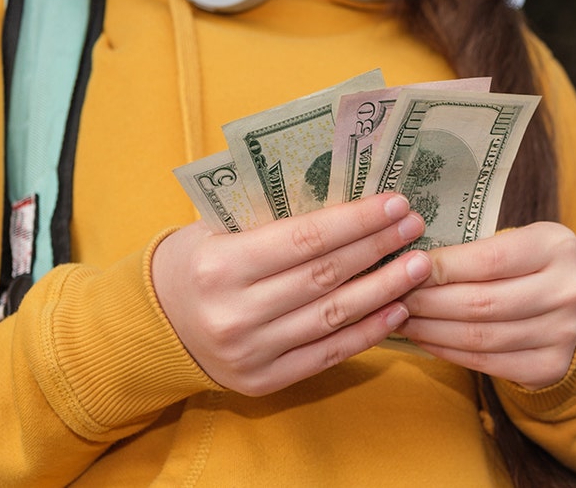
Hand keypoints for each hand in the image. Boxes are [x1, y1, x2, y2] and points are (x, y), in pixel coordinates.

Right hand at [151, 193, 430, 395]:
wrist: (156, 324)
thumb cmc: (201, 261)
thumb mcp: (220, 228)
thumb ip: (273, 217)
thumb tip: (350, 196)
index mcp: (220, 264)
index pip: (305, 238)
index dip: (356, 221)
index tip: (395, 203)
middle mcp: (234, 312)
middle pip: (325, 276)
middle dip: (378, 248)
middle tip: (414, 226)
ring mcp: (250, 352)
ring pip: (333, 316)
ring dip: (384, 289)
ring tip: (418, 265)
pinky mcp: (264, 381)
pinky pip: (328, 354)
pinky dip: (368, 332)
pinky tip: (397, 309)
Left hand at [396, 222, 575, 390]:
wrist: (564, 307)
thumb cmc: (523, 266)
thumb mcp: (512, 242)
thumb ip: (471, 249)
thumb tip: (406, 261)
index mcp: (557, 245)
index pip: (489, 259)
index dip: (441, 268)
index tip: (404, 268)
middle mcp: (568, 289)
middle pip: (482, 302)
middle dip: (428, 301)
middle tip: (393, 298)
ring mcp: (564, 332)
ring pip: (480, 336)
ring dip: (431, 330)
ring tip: (402, 319)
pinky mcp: (551, 366)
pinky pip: (487, 362)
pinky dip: (448, 352)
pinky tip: (425, 340)